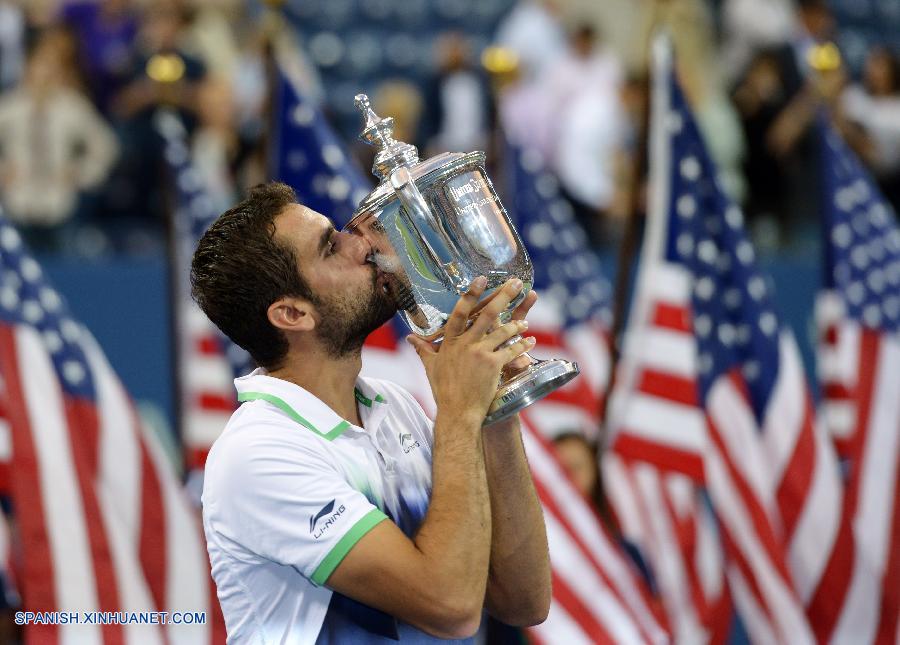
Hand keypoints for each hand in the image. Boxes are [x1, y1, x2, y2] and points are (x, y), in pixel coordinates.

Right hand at [408, 277, 535, 424]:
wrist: (457, 412)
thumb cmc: (443, 390)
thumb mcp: (431, 366)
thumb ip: (423, 349)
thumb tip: (411, 337)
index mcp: (450, 342)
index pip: (460, 312)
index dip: (471, 294)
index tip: (482, 279)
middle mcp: (465, 344)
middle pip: (487, 315)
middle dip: (504, 297)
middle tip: (517, 283)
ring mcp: (480, 354)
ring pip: (503, 332)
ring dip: (516, 325)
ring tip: (524, 323)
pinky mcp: (493, 365)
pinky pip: (512, 351)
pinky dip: (522, 346)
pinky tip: (530, 342)